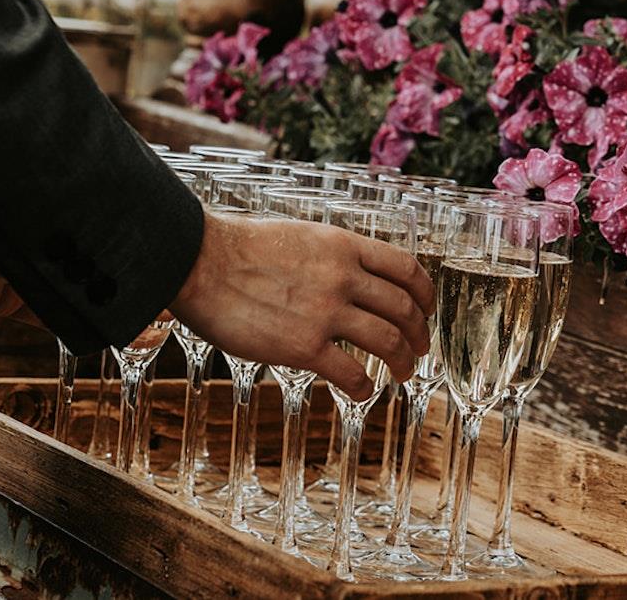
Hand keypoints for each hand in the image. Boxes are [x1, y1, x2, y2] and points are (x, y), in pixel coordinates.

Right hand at [170, 211, 433, 400]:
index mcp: (344, 246)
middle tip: (419, 348)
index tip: (427, 309)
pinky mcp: (303, 346)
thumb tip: (349, 274)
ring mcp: (326, 312)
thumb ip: (329, 255)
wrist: (198, 262)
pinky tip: (363, 391)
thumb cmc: (238, 247)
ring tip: (404, 373)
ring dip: (403, 361)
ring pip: (388, 341)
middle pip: (404, 308)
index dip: (425, 292)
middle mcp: (344, 277)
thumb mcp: (300, 235)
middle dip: (419, 333)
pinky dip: (365, 386)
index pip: (406, 269)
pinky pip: (351, 373)